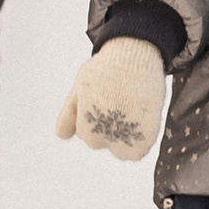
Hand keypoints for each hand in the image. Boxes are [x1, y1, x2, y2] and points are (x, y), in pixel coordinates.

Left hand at [57, 36, 165, 159]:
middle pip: (103, 142)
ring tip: (129, 110)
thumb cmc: (105, 70)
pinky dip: (138, 142)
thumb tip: (61, 136)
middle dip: (108, 127)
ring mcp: (125, 136)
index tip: (103, 99)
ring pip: (120, 150)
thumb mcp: (79, 89)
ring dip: (124, 137)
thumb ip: (68, 115)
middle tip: (117, 102)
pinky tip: (139, 120)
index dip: (95, 117)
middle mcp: (103, 134)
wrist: (133, 56)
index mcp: (85, 125)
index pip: (86, 135)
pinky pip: (137, 153)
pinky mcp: (146, 135)